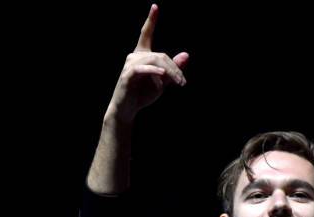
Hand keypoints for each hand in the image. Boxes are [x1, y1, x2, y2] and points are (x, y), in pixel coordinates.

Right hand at [107, 4, 188, 122]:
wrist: (127, 109)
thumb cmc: (143, 94)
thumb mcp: (163, 82)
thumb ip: (173, 69)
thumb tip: (187, 55)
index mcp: (142, 55)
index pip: (146, 34)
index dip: (151, 20)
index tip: (155, 7)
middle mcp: (134, 56)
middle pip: (161, 55)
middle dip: (175, 68)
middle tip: (183, 83)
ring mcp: (129, 65)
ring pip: (155, 61)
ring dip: (170, 73)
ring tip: (177, 84)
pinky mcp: (127, 75)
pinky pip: (143, 69)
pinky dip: (154, 72)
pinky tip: (162, 74)